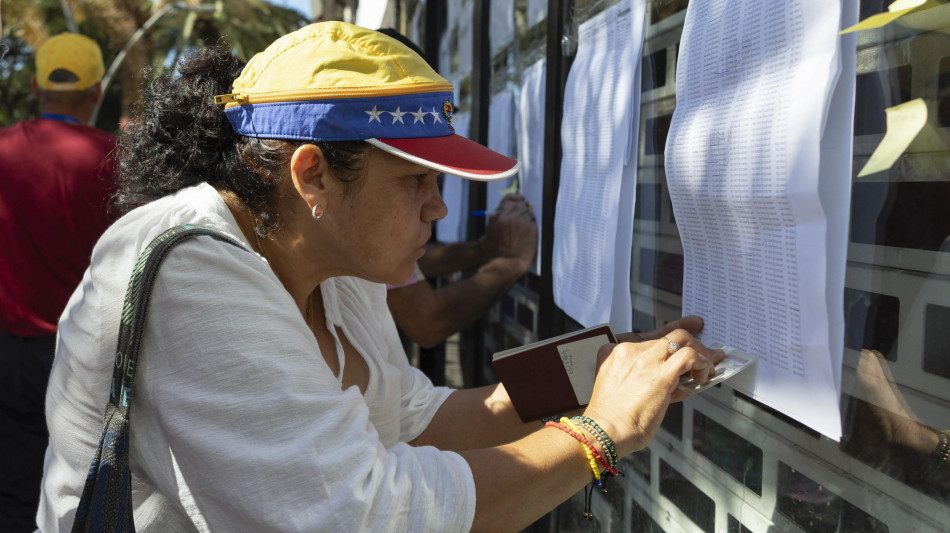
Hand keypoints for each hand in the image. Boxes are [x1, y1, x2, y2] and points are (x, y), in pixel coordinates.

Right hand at [477, 194, 537, 268]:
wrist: (507, 260)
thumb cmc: (497, 246)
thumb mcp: (492, 227)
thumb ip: (501, 214)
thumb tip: (513, 205)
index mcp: (499, 215)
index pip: (509, 199)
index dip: (516, 198)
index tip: (520, 199)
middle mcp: (510, 217)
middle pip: (521, 204)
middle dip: (523, 209)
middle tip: (522, 217)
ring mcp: (522, 222)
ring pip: (529, 212)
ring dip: (528, 217)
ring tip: (523, 229)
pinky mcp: (531, 228)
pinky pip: (533, 222)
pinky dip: (531, 226)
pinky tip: (527, 234)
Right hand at [583, 318, 721, 456]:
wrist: (605, 432)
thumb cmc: (612, 419)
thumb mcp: (620, 389)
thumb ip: (645, 378)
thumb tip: (679, 379)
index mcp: (615, 353)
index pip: (648, 336)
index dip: (670, 333)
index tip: (687, 327)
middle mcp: (629, 350)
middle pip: (667, 335)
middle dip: (691, 341)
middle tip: (706, 351)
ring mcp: (645, 360)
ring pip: (681, 339)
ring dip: (699, 352)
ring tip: (707, 367)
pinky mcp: (661, 374)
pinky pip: (689, 356)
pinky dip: (702, 362)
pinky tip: (703, 375)